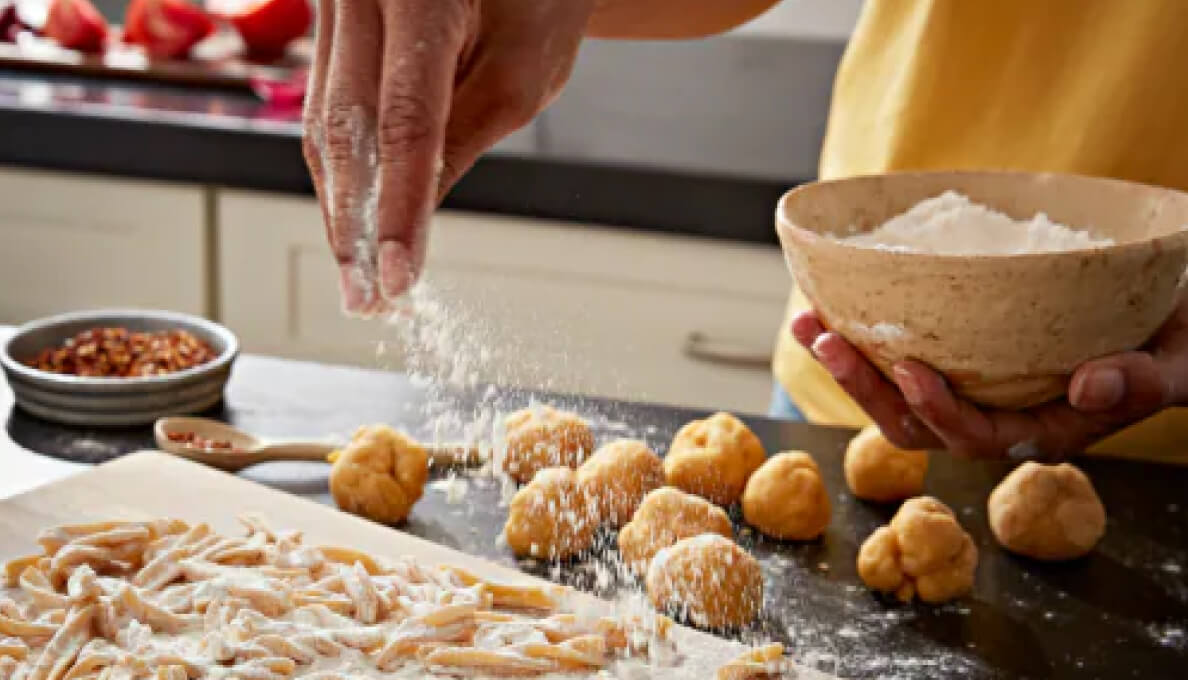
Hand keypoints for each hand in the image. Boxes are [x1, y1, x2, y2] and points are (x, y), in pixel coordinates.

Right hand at [303, 0, 594, 313]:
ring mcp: (335, 5)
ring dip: (341, 208)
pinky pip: (327, 108)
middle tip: (365, 299)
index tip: (399, 278)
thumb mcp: (524, 71)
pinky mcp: (331, 26)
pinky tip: (355, 223)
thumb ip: (465, 138)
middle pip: (345, 129)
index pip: (404, 122)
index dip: (399, 209)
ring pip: (325, 125)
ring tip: (360, 278)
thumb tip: (416, 220)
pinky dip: (345, 172)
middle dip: (354, 226)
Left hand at [791, 295, 1187, 458]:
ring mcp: (975, 391)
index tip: (909, 369)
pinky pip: (902, 362)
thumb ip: (1143, 380)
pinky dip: (865, 340)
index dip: (938, 411)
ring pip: (896, 398)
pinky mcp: (962, 361)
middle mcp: (998, 419)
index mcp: (1042, 431)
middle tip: (826, 340)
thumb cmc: (1176, 340)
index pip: (976, 437)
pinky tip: (832, 307)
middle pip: (916, 425)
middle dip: (865, 388)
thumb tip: (1091, 386)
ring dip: (848, 365)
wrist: (1172, 315)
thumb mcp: (1178, 360)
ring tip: (807, 323)